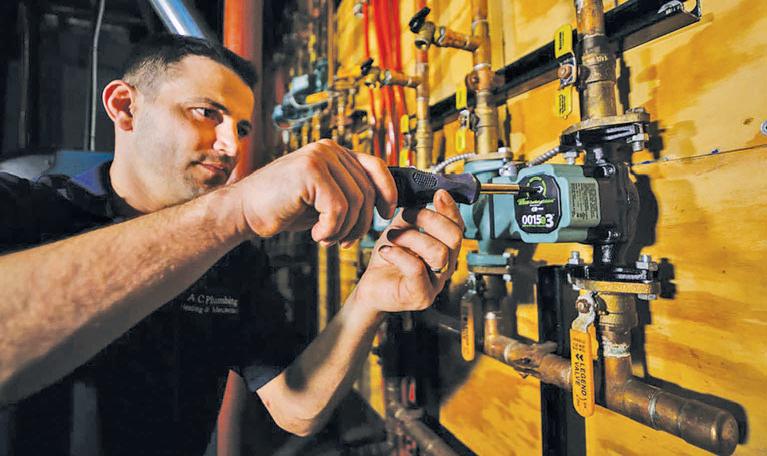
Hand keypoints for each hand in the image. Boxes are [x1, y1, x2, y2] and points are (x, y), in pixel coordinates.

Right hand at [231, 139, 396, 244]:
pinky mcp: (310, 171)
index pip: (375, 166)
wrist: (244, 211)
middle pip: (366, 190)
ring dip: (344, 230)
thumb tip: (384, 203)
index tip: (386, 215)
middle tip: (344, 242)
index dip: (387, 192)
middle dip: (360, 224)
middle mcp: (328, 149)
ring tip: (326, 239)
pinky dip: (331, 229)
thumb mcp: (323, 200)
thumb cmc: (284, 209)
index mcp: (334, 152)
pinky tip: (315, 235)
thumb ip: (348, 194)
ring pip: (354, 202)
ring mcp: (319, 156)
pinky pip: (338, 208)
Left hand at [351, 190, 463, 314]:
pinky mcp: (420, 295)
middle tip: (408, 216)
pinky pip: (416, 268)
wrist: (371, 286)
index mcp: (445, 249)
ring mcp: (435, 283)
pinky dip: (398, 255)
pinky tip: (386, 251)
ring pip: (438, 252)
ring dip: (411, 237)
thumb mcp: (401, 229)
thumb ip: (414, 214)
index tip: (438, 194)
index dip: (450, 208)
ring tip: (392, 237)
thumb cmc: (388, 260)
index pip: (458, 226)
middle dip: (430, 219)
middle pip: (454, 237)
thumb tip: (421, 195)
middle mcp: (445, 267)